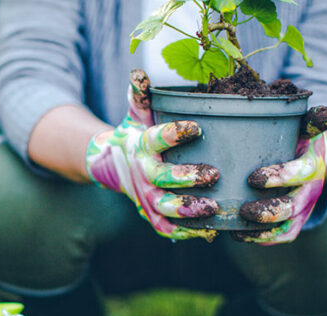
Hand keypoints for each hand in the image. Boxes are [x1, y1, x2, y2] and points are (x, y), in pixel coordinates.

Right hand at [85, 69, 219, 240]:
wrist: (112, 165)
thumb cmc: (136, 134)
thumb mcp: (137, 114)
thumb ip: (142, 95)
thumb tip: (139, 72)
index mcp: (142, 146)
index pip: (157, 139)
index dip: (175, 134)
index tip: (197, 127)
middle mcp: (143, 174)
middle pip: (162, 179)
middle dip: (186, 178)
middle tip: (213, 174)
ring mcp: (147, 197)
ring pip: (166, 208)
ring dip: (189, 209)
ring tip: (214, 206)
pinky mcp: (152, 214)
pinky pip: (167, 228)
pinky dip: (186, 232)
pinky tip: (209, 231)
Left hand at [233, 106, 326, 244]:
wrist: (313, 158)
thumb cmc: (298, 138)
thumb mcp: (304, 126)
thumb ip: (310, 120)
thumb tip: (326, 112)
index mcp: (313, 164)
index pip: (302, 173)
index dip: (280, 177)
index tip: (253, 179)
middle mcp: (310, 189)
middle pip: (294, 207)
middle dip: (269, 211)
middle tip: (244, 210)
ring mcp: (303, 209)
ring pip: (287, 226)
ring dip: (263, 230)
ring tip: (237, 227)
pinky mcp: (295, 221)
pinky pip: (282, 236)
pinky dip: (261, 239)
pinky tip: (238, 235)